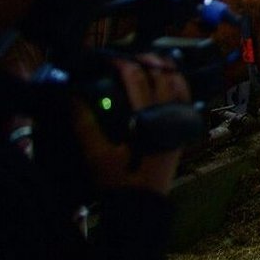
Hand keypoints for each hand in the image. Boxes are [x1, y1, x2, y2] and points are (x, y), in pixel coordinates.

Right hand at [72, 54, 190, 194]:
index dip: (122, 63)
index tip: (108, 58)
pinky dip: (180, 83)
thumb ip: (84, 123)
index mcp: (146, 116)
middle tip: (129, 56)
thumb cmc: (118, 179)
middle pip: (162, 74)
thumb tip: (71, 97)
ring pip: (180, 83)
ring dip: (167, 68)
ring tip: (151, 60)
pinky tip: (170, 81)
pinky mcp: (184, 129)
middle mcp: (168, 114)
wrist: (141, 204)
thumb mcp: (95, 153)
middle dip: (146, 59)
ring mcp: (179, 121)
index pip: (136, 78)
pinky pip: (188, 98)